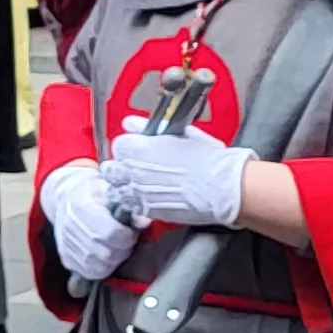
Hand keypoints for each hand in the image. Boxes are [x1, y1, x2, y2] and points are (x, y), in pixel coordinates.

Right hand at [39, 161, 135, 280]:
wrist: (63, 198)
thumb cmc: (91, 192)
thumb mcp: (108, 189)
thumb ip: (127, 204)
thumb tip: (145, 222)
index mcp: (82, 206)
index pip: (109, 233)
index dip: (126, 237)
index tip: (131, 232)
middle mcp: (71, 227)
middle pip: (105, 252)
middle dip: (122, 250)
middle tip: (127, 242)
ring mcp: (67, 244)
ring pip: (97, 266)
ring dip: (114, 261)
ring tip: (118, 249)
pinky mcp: (65, 257)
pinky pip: (87, 272)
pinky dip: (101, 269)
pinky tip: (106, 258)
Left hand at [103, 121, 254, 228]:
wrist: (221, 187)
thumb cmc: (207, 159)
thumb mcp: (179, 134)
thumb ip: (148, 127)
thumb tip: (131, 123)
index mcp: (138, 148)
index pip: (118, 145)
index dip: (128, 147)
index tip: (136, 149)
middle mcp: (133, 171)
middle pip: (111, 168)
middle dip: (119, 167)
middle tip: (133, 167)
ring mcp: (138, 192)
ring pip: (115, 189)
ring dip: (122, 186)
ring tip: (136, 184)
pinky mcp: (147, 210)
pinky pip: (129, 206)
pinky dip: (133, 202)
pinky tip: (144, 198)